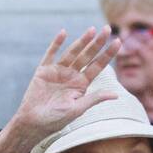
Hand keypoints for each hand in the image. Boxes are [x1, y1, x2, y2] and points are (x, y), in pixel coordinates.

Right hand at [0, 27, 121, 152]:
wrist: (34, 123)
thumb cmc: (56, 120)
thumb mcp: (78, 109)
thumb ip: (94, 99)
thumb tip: (116, 95)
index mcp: (81, 85)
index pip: (97, 67)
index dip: (107, 55)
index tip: (118, 42)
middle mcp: (71, 76)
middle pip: (87, 56)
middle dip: (97, 43)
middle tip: (108, 29)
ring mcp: (58, 71)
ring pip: (72, 52)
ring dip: (82, 41)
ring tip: (92, 30)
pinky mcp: (44, 70)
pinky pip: (51, 54)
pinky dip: (56, 44)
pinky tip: (64, 33)